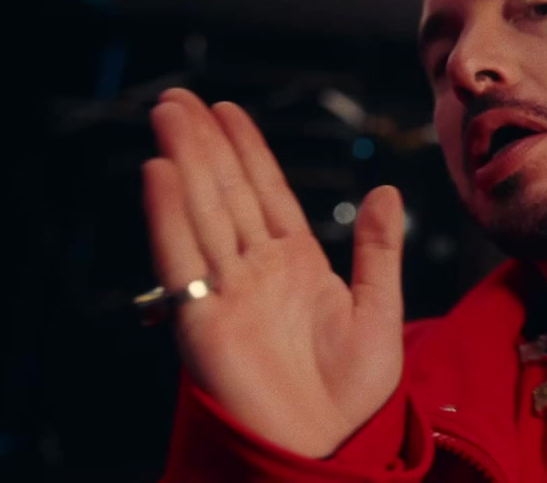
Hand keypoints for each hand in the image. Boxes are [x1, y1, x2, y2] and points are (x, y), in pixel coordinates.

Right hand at [144, 88, 405, 456]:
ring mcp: (227, 293)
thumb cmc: (352, 393)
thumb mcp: (379, 311)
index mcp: (296, 264)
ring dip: (184, 164)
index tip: (227, 110)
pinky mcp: (202, 322)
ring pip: (202, 214)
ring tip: (168, 116)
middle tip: (179, 98)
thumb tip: (386, 191)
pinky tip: (160, 174)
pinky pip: (183, 260)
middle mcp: (255, 271)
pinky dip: (169, 217)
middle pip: (225, 194)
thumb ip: (378, 251)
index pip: (266, 193)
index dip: (247, 151)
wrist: (328, 448)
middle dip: (204, 145)